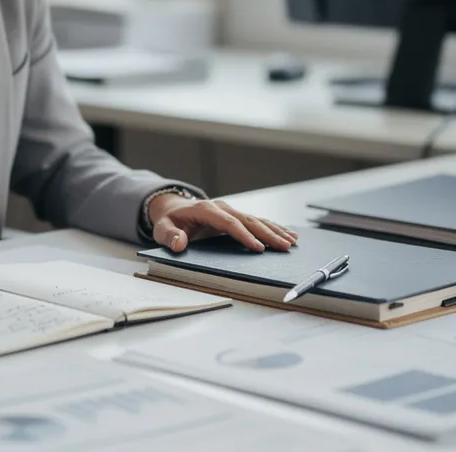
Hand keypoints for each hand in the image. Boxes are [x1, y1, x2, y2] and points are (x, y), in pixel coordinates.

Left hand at [150, 194, 298, 252]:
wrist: (173, 209)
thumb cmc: (168, 221)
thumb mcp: (162, 228)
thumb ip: (169, 236)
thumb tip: (179, 244)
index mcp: (206, 210)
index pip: (228, 223)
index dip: (244, 235)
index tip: (258, 248)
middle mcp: (222, 208)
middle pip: (248, 220)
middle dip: (267, 233)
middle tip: (284, 246)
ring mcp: (230, 211)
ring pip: (256, 219)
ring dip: (274, 230)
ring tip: (292, 241)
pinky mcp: (235, 216)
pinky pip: (256, 222)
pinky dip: (272, 228)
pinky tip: (287, 234)